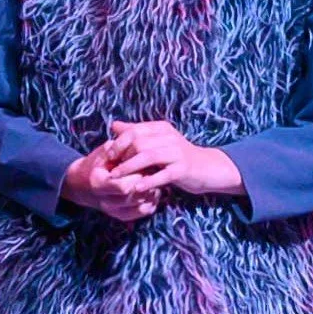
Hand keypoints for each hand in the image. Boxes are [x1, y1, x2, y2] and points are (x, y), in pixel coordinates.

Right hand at [61, 141, 161, 223]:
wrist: (82, 185)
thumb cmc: (96, 165)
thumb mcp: (103, 153)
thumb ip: (119, 150)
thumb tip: (139, 148)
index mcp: (98, 184)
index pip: (123, 186)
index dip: (137, 175)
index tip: (144, 163)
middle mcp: (106, 201)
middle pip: (134, 197)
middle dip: (147, 183)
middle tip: (154, 170)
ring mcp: (114, 211)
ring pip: (141, 206)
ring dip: (152, 192)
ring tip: (155, 179)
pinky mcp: (122, 216)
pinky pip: (143, 212)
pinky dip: (152, 201)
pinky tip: (152, 190)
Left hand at [105, 120, 246, 196]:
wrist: (205, 167)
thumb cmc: (176, 156)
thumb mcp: (157, 141)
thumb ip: (136, 133)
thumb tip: (114, 125)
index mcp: (161, 128)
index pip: (134, 131)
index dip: (118, 143)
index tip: (107, 156)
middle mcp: (169, 137)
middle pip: (138, 142)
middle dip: (121, 156)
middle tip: (109, 168)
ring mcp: (177, 153)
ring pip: (148, 157)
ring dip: (129, 168)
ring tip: (116, 178)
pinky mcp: (182, 169)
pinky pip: (162, 175)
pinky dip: (147, 181)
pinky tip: (136, 188)